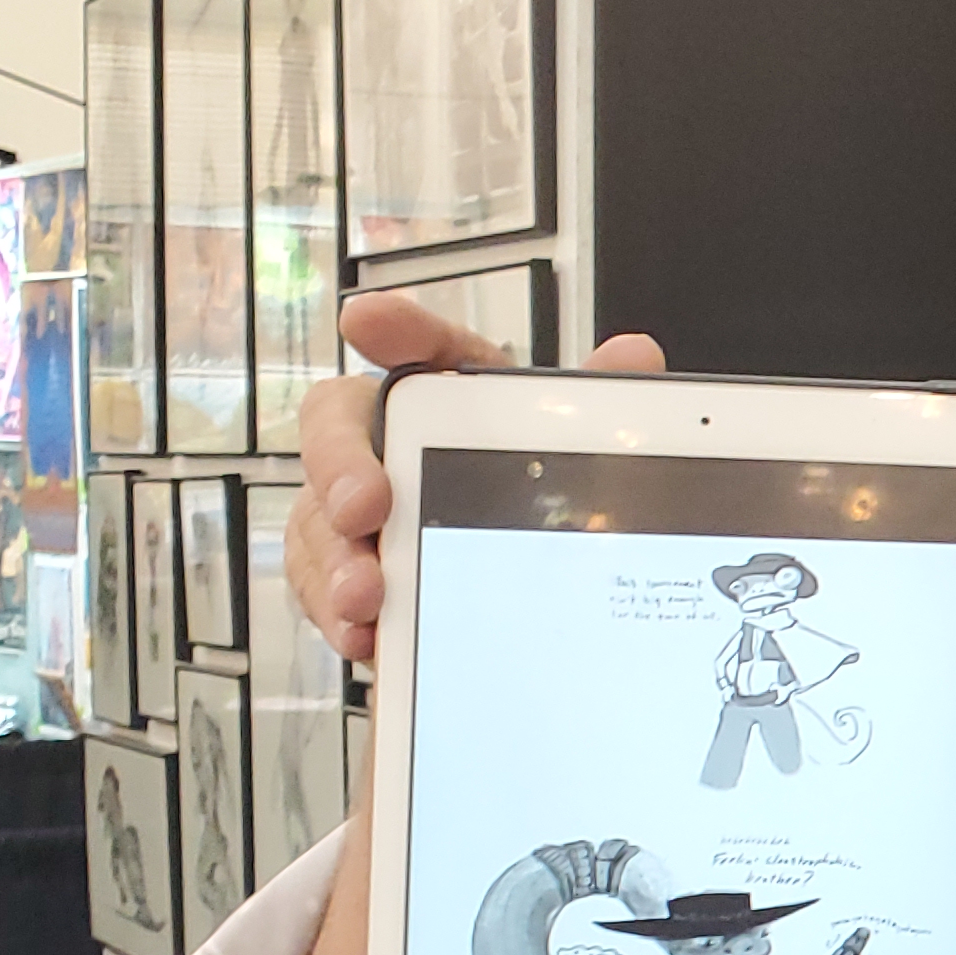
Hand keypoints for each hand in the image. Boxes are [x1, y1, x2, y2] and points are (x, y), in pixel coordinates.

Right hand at [290, 293, 667, 660]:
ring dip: (337, 558)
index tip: (366, 318)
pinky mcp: (345, 572)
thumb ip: (602, 404)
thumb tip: (637, 355)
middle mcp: (383, 439)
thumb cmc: (530, 489)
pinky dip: (340, 613)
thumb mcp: (570, 451)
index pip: (419, 346)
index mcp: (446, 394)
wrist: (518, 576)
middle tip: (363, 507)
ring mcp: (352, 508)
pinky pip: (322, 586)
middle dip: (341, 465)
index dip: (395, 327)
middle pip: (336, 427)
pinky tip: (366, 636)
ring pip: (318, 517)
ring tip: (367, 596)